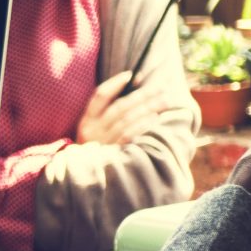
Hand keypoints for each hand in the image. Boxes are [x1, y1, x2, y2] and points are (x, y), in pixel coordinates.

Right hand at [74, 71, 194, 146]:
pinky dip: (142, 125)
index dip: (115, 84)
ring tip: (164, 100)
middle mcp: (93, 130)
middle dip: (142, 95)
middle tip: (161, 86)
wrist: (85, 175)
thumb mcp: (92, 126)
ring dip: (148, 108)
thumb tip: (133, 83)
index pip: (100, 96)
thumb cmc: (95, 144)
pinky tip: (154, 118)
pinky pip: (130, 136)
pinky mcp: (114, 153)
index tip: (132, 75)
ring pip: (128, 120)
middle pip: (120, 107)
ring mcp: (104, 142)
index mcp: (86, 119)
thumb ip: (108, 108)